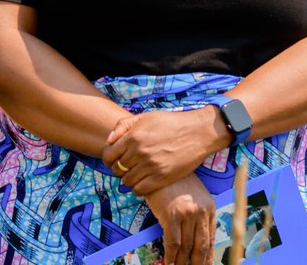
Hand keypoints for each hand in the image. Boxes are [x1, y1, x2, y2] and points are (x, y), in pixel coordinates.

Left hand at [103, 107, 227, 195]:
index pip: (108, 155)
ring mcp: (150, 166)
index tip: (114, 160)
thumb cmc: (171, 123)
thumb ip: (123, 126)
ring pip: (127, 181)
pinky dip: (137, 188)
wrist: (197, 132)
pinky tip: (143, 182)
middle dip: (118, 169)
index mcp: (133, 137)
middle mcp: (139, 152)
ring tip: (135, 174)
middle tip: (126, 167)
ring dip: (128, 179)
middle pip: (117, 169)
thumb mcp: (145, 117)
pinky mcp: (162, 178)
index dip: (108, 159)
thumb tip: (109, 140)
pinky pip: (140, 190)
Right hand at [143, 174, 216, 264]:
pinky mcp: (171, 215)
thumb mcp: (192, 194)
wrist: (158, 163)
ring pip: (186, 248)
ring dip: (182, 263)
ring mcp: (187, 214)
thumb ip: (197, 213)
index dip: (208, 257)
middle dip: (197, 263)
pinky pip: (172, 243)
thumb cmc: (173, 179)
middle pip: (200, 247)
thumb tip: (193, 236)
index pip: (210, 239)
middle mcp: (201, 212)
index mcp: (209, 208)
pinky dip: (170, 257)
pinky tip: (168, 264)